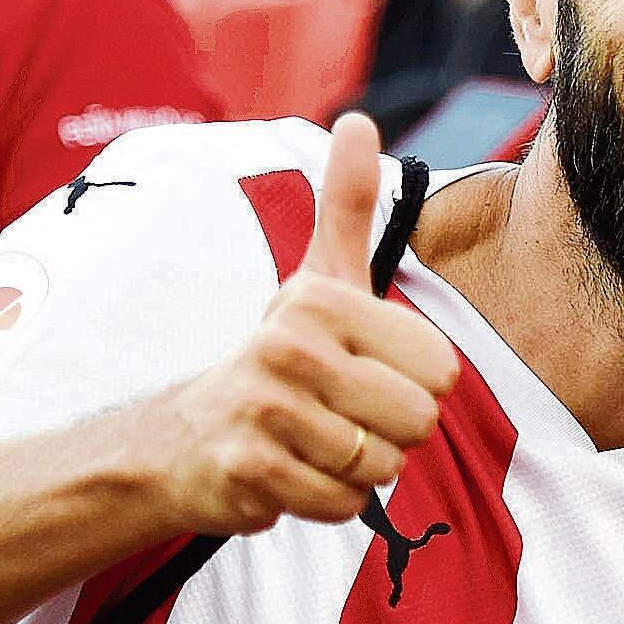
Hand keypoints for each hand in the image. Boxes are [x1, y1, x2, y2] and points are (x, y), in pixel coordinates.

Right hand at [136, 116, 461, 537]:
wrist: (183, 437)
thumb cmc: (278, 356)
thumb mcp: (319, 278)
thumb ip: (346, 204)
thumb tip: (359, 119)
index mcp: (320, 299)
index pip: (440, 370)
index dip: (414, 385)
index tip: (364, 374)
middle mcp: (288, 346)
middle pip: (417, 421)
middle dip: (392, 433)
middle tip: (342, 415)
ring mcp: (264, 410)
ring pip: (381, 466)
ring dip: (358, 469)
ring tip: (315, 443)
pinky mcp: (247, 470)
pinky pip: (341, 504)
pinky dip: (327, 500)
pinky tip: (293, 473)